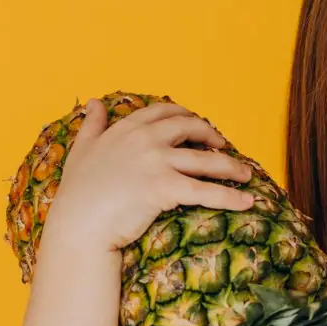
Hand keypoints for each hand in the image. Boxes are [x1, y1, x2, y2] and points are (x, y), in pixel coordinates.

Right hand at [42, 97, 255, 254]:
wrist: (78, 223)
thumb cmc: (78, 192)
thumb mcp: (81, 149)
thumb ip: (92, 124)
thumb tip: (93, 102)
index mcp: (128, 128)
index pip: (164, 111)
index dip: (185, 115)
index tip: (196, 123)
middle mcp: (146, 139)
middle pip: (191, 128)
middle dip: (212, 135)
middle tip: (223, 145)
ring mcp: (158, 162)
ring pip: (206, 160)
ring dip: (232, 166)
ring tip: (247, 174)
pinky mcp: (166, 188)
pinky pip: (207, 192)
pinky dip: (231, 197)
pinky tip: (248, 202)